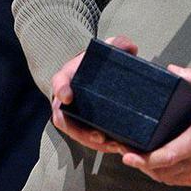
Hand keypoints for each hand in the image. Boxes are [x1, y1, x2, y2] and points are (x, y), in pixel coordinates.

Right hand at [50, 35, 138, 154]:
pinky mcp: (81, 124)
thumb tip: (130, 47)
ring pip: (76, 133)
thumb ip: (118, 43)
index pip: (59, 81)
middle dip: (81, 131)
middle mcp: (64, 99)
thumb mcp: (106, 48)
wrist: (91, 72)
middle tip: (100, 137)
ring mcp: (71, 114)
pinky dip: (99, 145)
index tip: (68, 97)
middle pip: (64, 119)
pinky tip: (116, 147)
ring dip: (92, 143)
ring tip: (113, 146)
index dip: (61, 89)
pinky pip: (86, 138)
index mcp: (67, 77)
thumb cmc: (97, 61)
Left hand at [121, 65, 190, 186]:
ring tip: (135, 155)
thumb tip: (173, 69)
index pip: (166, 156)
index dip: (144, 158)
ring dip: (149, 169)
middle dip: (139, 161)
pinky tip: (154, 163)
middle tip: (123, 148)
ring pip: (165, 178)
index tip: (127, 153)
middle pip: (160, 170)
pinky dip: (162, 173)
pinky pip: (175, 180)